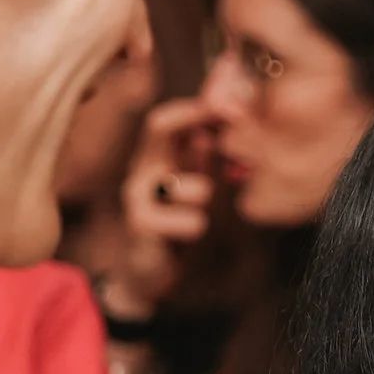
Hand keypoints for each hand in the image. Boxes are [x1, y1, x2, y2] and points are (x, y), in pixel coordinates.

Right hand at [88, 98, 214, 321]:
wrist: (148, 271)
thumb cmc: (177, 221)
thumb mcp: (195, 182)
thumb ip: (207, 152)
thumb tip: (230, 116)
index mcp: (159, 154)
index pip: (171, 115)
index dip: (201, 105)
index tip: (235, 102)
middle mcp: (144, 168)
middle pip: (159, 126)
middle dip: (195, 117)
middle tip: (230, 123)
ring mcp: (138, 195)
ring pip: (173, 178)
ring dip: (199, 188)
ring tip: (205, 200)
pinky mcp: (140, 226)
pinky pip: (176, 218)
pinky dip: (192, 223)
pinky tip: (196, 228)